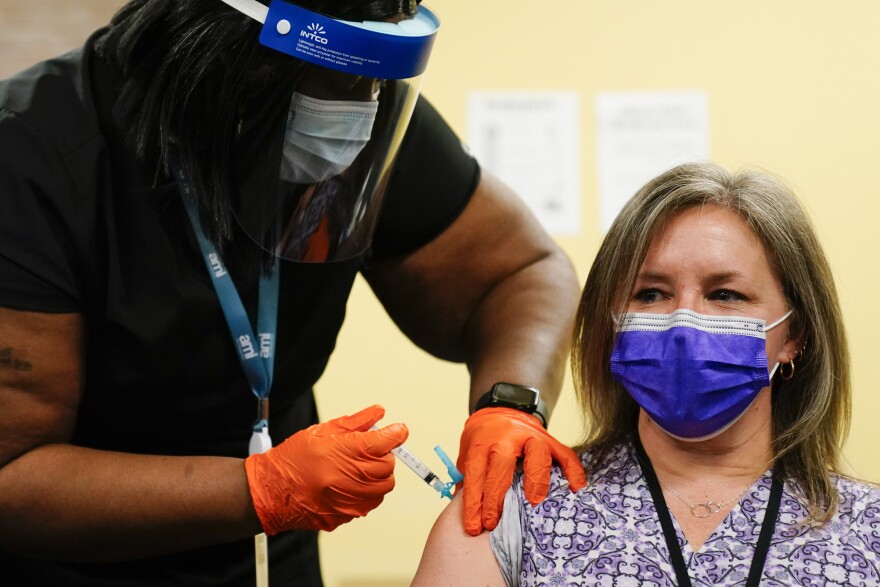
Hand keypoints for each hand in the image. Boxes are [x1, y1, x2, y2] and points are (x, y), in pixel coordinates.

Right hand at [244, 404, 407, 533]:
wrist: (270, 492)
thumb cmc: (291, 460)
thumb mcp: (321, 431)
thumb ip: (355, 422)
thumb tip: (378, 413)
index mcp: (342, 453)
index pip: (384, 442)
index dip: (395, 434)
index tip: (398, 431)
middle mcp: (347, 479)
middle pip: (388, 466)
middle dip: (384, 455)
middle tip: (369, 450)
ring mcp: (347, 501)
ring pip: (383, 487)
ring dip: (378, 475)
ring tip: (359, 467)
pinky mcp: (345, 516)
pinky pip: (370, 503)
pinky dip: (368, 492)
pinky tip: (351, 484)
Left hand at [457, 407, 586, 534]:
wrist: (504, 408)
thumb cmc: (485, 439)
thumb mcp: (468, 453)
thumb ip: (468, 480)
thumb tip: (468, 515)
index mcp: (482, 442)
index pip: (476, 474)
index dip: (474, 503)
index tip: (476, 527)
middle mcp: (506, 437)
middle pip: (501, 465)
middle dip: (496, 497)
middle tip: (495, 523)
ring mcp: (531, 436)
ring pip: (537, 454)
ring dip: (536, 479)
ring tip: (534, 502)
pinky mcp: (551, 440)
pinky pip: (566, 454)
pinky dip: (573, 471)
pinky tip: (576, 489)